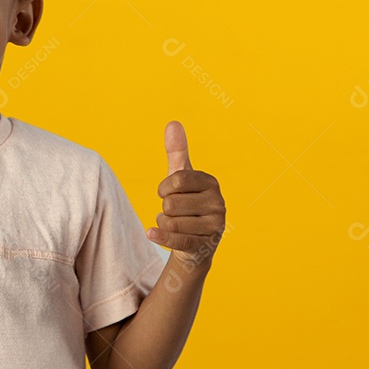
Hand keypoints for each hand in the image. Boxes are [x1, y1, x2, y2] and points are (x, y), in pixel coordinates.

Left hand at [146, 121, 225, 266]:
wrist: (194, 242)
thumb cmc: (186, 203)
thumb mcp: (180, 178)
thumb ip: (176, 152)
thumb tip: (173, 123)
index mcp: (211, 183)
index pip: (176, 180)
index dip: (164, 188)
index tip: (168, 193)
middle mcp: (218, 203)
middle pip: (170, 202)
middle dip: (164, 209)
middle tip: (176, 213)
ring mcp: (215, 226)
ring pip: (170, 221)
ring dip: (164, 224)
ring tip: (176, 225)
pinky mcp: (205, 245)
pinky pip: (177, 239)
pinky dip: (160, 236)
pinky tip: (150, 233)